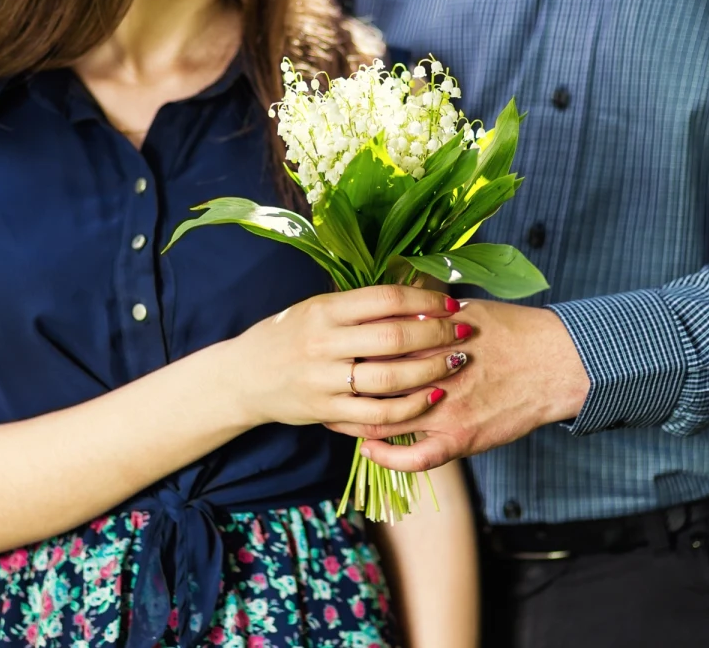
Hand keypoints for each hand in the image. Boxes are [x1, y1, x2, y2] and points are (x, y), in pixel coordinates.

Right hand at [222, 285, 473, 427]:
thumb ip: (360, 305)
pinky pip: (377, 414)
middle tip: (464, 332)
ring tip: (455, 363)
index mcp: (324, 309)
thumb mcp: (316, 308)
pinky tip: (431, 397)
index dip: (425, 299)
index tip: (450, 302)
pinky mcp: (326, 411)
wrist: (244, 377)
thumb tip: (417, 293)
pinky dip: (409, 408)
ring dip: (430, 371)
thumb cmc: (288, 336)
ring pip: (389, 379)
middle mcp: (323, 342)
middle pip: (394, 338)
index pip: (385, 299)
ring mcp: (324, 380)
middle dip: (437, 335)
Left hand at [326, 300, 590, 471]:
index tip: (329, 352)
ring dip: (355, 422)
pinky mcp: (461, 438)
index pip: (371, 345)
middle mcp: (432, 374)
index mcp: (430, 338)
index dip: (345, 351)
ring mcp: (445, 410)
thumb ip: (430, 311)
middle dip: (340, 387)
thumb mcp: (468, 309)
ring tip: (335, 419)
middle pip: (369, 383)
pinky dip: (388, 457)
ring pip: (384, 421)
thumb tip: (400, 301)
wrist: (557, 362)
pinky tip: (370, 452)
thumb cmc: (514, 331)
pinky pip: (415, 458)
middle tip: (319, 389)